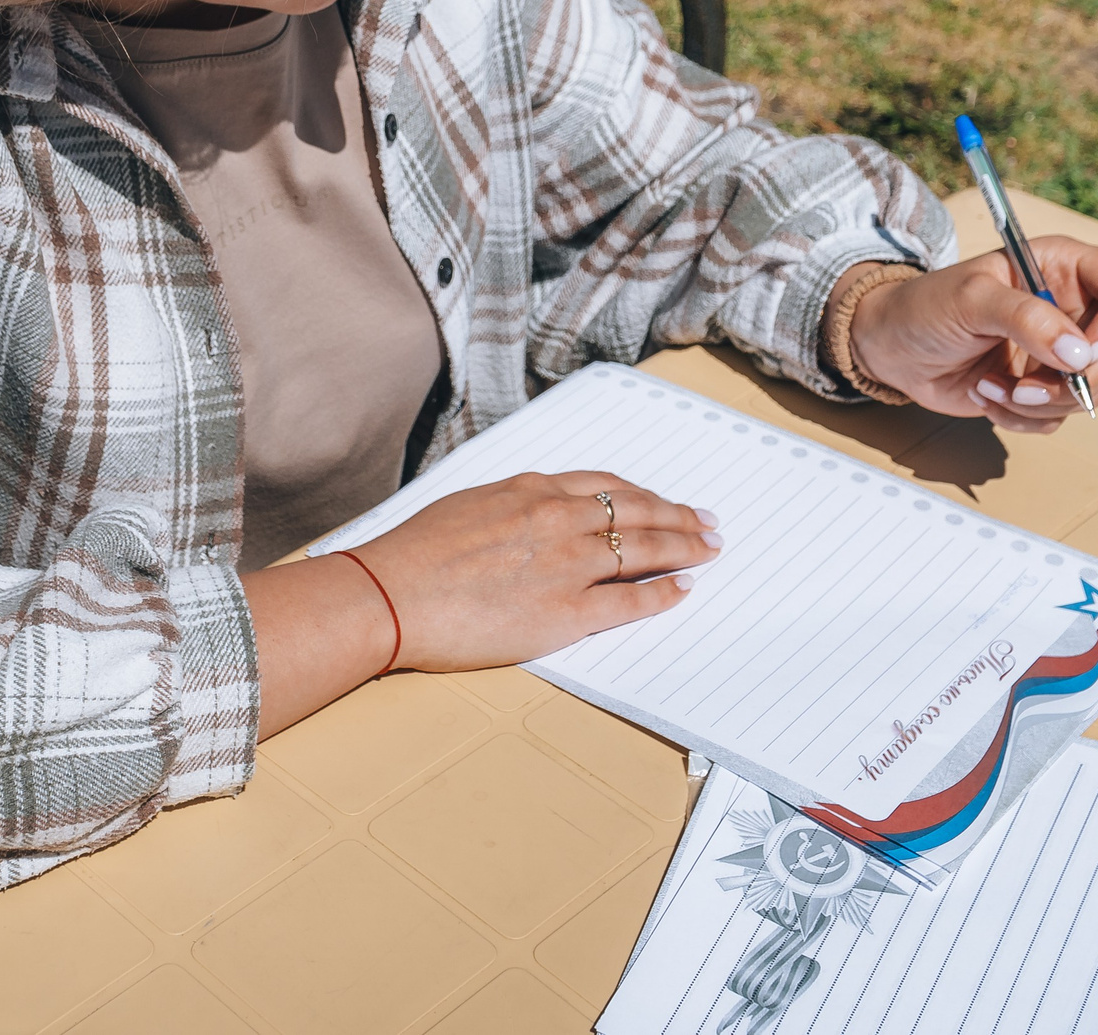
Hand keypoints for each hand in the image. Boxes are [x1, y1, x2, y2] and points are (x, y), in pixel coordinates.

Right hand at [354, 472, 719, 671]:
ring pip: (645, 549)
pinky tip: (683, 589)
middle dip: (679, 517)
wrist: (389, 595)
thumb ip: (514, 504)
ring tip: (708, 551)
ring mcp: (566, 564)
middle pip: (638, 511)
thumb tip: (537, 510)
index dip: (645, 493)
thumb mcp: (469, 504)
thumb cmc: (414, 554)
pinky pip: (631, 599)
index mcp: (533, 489)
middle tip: (707, 522)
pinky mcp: (565, 611)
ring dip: (685, 549)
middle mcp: (558, 518)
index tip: (665, 500)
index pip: (607, 485)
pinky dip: (664, 592)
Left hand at [844, 238, 1097, 432]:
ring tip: (994, 386)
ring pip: (1091, 390)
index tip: (1085, 346)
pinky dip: (1023, 417)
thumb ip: (1026, 319)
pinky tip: (987, 394)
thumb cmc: (925, 306)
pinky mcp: (1039, 386)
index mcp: (1063, 267)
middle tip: (1026, 383)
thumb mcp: (970, 299)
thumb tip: (1079, 353)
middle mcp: (1070, 308)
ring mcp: (1056, 350)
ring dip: (1041, 402)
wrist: (890, 347)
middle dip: (1074, 378)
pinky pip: (1058, 416)